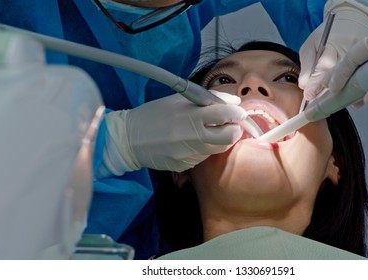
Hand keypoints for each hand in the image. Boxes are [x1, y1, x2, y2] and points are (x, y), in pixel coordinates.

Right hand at [104, 91, 246, 172]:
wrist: (129, 140)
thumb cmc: (154, 115)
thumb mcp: (178, 99)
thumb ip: (208, 98)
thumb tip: (234, 101)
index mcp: (191, 116)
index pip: (225, 115)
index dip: (237, 113)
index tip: (239, 112)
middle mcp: (193, 137)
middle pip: (229, 137)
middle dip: (234, 130)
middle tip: (229, 124)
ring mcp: (189, 154)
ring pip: (219, 148)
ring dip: (221, 139)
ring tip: (209, 131)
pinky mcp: (185, 166)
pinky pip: (204, 157)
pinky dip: (205, 148)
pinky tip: (192, 141)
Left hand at [299, 3, 367, 100]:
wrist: (354, 19)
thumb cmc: (328, 35)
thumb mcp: (311, 45)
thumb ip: (307, 65)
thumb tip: (304, 86)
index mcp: (333, 44)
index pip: (324, 67)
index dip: (316, 84)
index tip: (309, 96)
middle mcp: (351, 50)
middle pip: (341, 76)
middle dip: (330, 94)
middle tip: (320, 106)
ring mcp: (366, 56)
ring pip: (355, 80)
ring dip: (345, 95)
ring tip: (334, 105)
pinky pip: (366, 80)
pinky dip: (358, 91)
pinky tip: (351, 99)